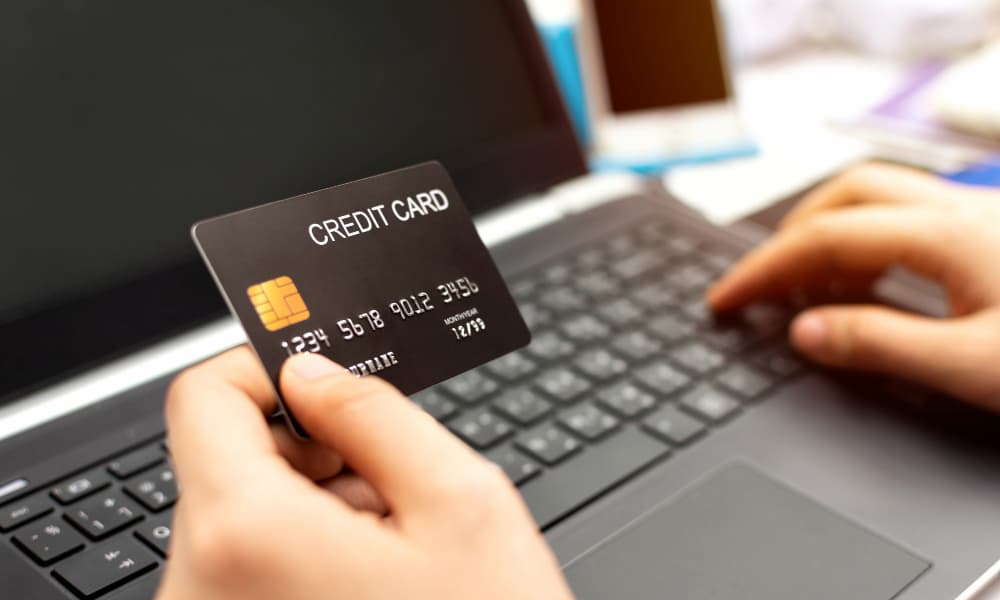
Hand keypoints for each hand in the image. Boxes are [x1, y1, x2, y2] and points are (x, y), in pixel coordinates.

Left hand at [157, 347, 571, 599]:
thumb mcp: (462, 503)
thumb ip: (376, 412)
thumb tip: (316, 372)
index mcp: (246, 537)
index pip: (202, 397)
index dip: (263, 367)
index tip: (318, 377)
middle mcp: (197, 593)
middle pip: (222, 461)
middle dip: (306, 449)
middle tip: (386, 472)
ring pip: (237, 519)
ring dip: (310, 505)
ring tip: (392, 542)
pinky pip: (240, 573)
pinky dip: (297, 555)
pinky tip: (369, 580)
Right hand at [707, 163, 999, 411]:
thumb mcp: (974, 367)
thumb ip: (882, 346)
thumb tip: (806, 333)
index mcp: (951, 234)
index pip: (826, 237)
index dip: (765, 268)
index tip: (727, 297)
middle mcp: (966, 209)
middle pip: (848, 193)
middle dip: (792, 235)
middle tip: (762, 284)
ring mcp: (987, 214)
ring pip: (883, 198)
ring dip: (831, 234)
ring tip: (807, 287)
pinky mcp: (999, 232)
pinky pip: (914, 217)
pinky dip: (870, 243)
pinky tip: (869, 284)